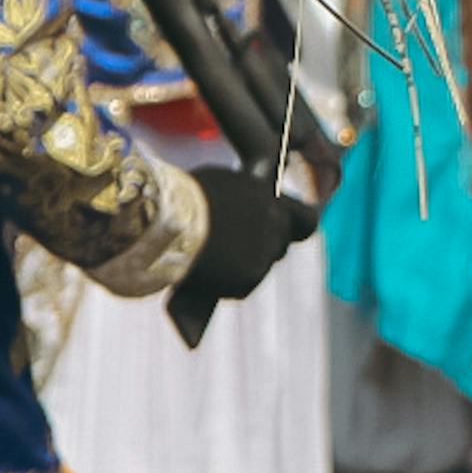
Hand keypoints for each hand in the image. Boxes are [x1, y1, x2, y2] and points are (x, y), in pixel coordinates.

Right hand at [167, 165, 316, 346]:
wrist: (167, 220)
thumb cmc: (180, 198)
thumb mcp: (217, 185)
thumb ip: (239, 198)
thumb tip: (240, 209)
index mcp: (268, 196)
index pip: (304, 219)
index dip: (293, 228)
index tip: (283, 234)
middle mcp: (274, 223)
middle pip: (281, 245)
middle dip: (264, 249)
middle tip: (235, 253)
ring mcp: (264, 251)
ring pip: (262, 267)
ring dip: (244, 269)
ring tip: (212, 266)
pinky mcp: (250, 276)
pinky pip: (243, 286)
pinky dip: (227, 286)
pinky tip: (206, 278)